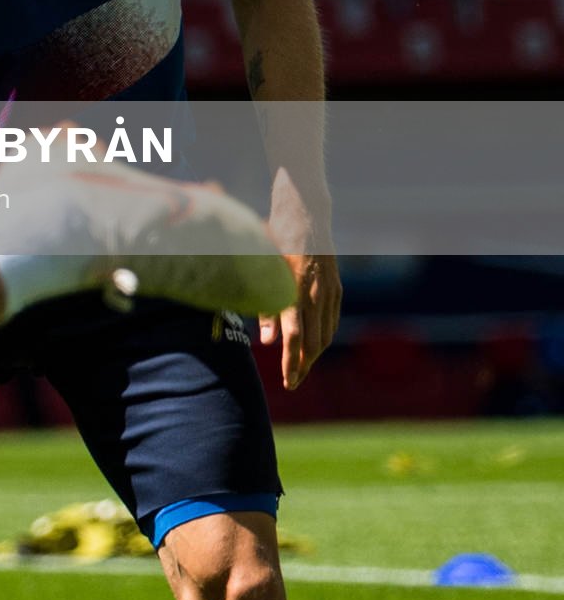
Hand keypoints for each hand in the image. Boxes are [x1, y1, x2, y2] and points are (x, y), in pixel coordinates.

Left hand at [259, 252, 340, 389]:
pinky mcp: (336, 288)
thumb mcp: (261, 269)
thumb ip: (265, 306)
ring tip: (301, 369)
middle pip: (314, 342)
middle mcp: (315, 294)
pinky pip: (332, 321)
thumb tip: (266, 341)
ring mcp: (329, 291)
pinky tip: (314, 346)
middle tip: (293, 383)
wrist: (305, 216)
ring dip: (314, 355)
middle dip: (304, 367)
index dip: (292, 363)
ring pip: (326, 334)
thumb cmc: (273, 240)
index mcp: (293, 291)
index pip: (295, 338)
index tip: (288, 383)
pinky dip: (323, 337)